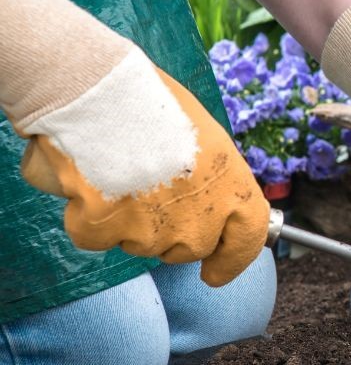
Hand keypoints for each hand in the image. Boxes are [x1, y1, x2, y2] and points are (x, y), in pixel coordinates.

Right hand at [0, 0, 267, 286]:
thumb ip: (208, 175)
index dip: (232, 260)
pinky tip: (90, 180)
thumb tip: (200, 192)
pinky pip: (97, 236)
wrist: (101, 92)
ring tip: (120, 170)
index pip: (246, 240)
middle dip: (169, 228)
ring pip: (139, 243)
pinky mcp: (105, 232)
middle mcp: (198, 218)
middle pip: (186, 247)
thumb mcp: (203, 135)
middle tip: (151, 188)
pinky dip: (89, 215)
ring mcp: (152, 230)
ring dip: (129, 218)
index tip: (216, 272)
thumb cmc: (154, 100)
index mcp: (231, 187)